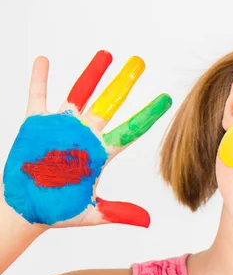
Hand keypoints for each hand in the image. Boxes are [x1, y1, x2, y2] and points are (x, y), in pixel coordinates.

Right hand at [2, 51, 171, 227]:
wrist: (24, 209)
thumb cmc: (57, 211)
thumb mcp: (91, 212)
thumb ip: (118, 212)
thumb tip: (147, 221)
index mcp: (100, 153)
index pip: (131, 130)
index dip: (148, 114)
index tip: (166, 99)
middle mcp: (85, 135)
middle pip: (110, 103)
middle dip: (124, 82)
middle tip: (139, 62)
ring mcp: (62, 127)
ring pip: (81, 93)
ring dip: (93, 73)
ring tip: (107, 54)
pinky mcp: (36, 125)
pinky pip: (38, 96)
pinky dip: (40, 78)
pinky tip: (44, 60)